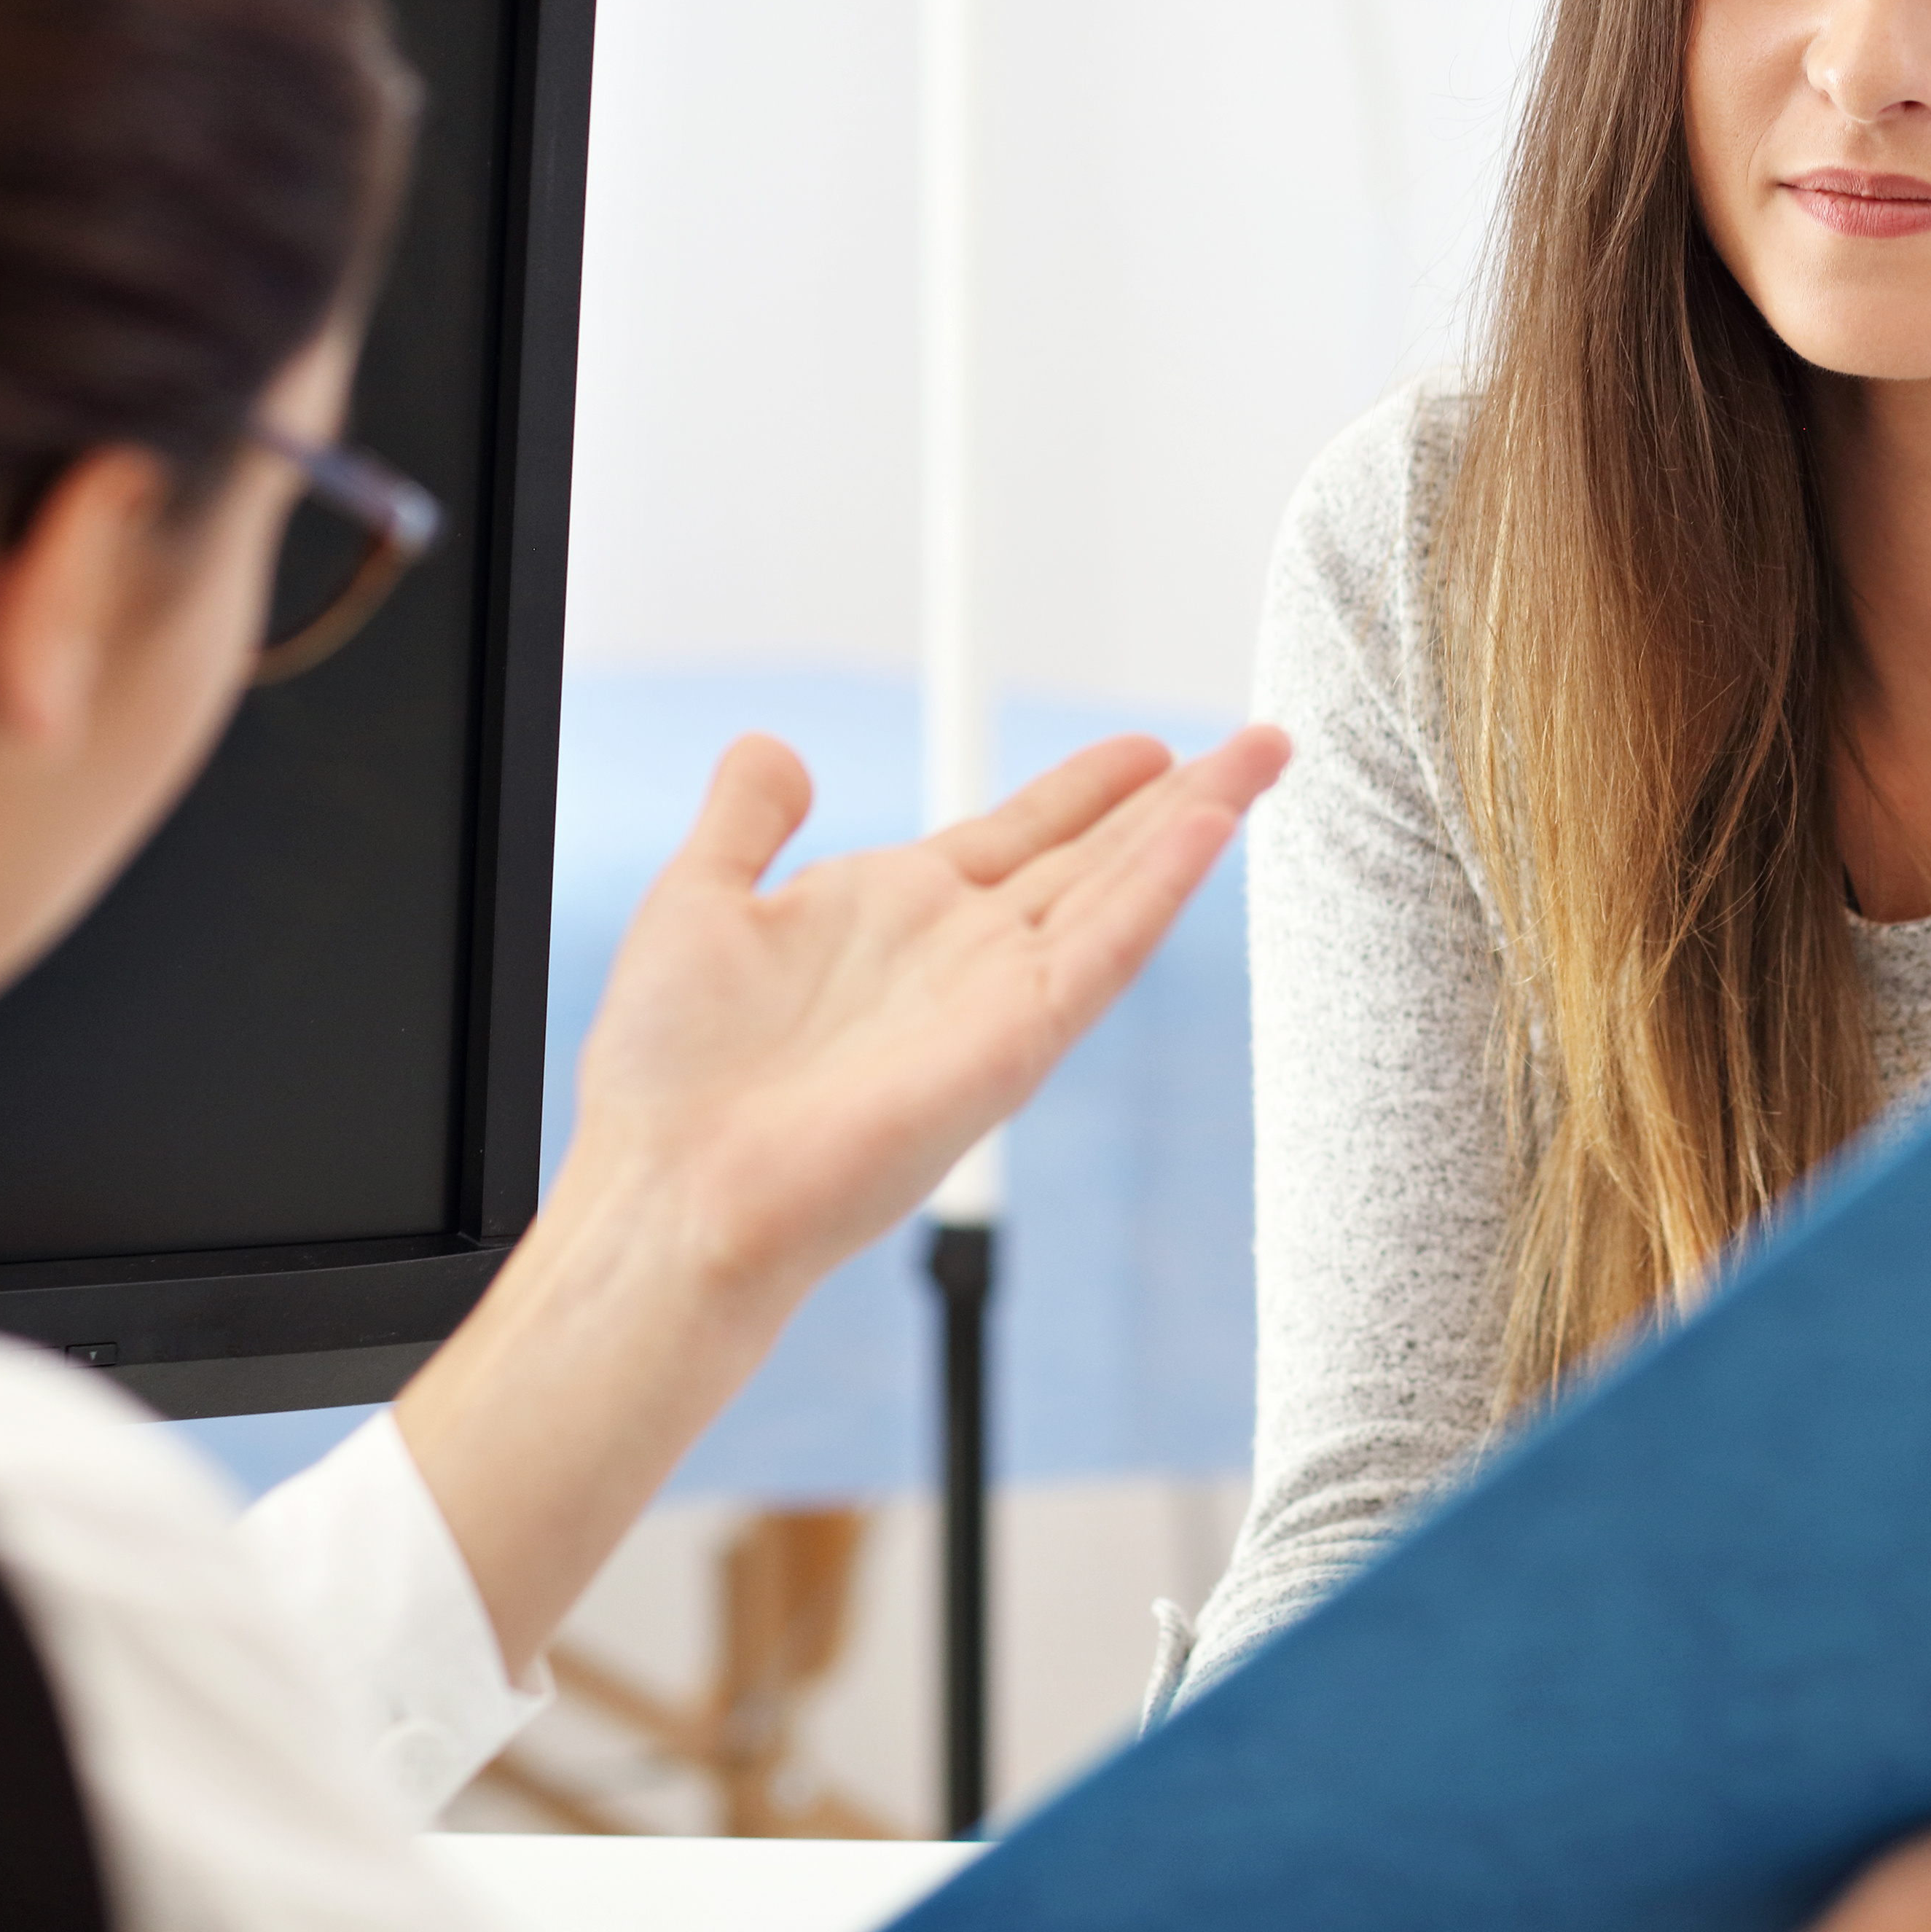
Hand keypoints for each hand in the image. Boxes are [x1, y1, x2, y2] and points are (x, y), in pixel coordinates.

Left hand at [396, 720, 1287, 1672]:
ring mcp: (996, 995)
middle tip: (1258, 744)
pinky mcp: (1016, 1041)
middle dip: (1179, 797)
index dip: (1087, 788)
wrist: (673, 1187)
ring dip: (1196, 820)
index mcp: (895, 914)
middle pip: (1094, 855)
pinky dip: (1161, 885)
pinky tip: (1207, 827)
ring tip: (1263, 756)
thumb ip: (746, 820)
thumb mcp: (698, 901)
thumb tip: (774, 747)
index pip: (1020, 835)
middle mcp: (961, 952)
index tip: (1152, 747)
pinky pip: (1104, 947)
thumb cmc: (667, 1077)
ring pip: (1119, 887)